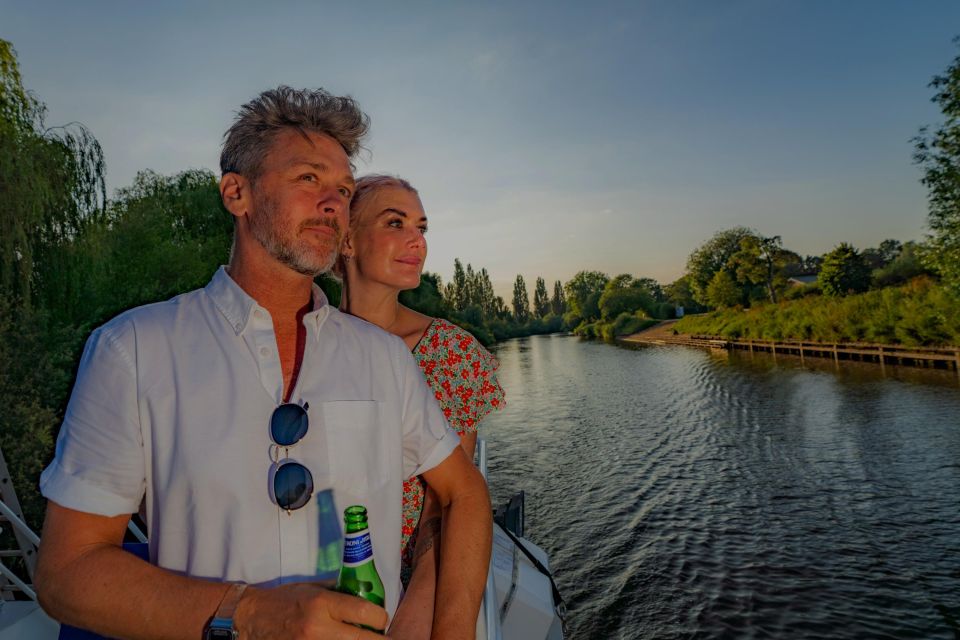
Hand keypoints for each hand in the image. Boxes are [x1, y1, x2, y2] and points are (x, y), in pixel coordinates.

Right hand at [235, 583, 387, 638]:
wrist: (252, 618)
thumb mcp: (313, 588)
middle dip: (377, 639)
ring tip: (360, 639)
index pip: (364, 613)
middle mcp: (318, 627)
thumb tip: (367, 597)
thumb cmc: (285, 600)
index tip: (382, 619)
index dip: (380, 618)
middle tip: (380, 637)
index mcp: (322, 603)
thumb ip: (339, 593)